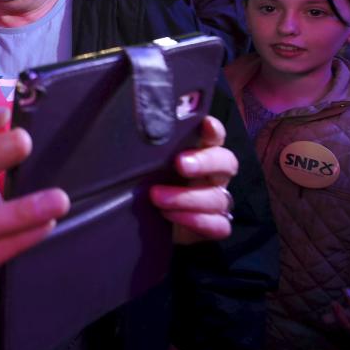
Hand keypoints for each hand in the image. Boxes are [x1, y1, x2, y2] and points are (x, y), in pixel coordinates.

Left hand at [149, 116, 236, 243]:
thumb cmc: (143, 183)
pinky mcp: (213, 226)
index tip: (206, 123)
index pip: (214, 136)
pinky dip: (196, 221)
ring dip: (187, 197)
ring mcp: (215, 201)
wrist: (146, 222)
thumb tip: (124, 129)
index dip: (213, 130)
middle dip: (204, 162)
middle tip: (180, 164)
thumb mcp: (140, 164)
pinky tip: (170, 216)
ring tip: (156, 197)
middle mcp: (213, 174)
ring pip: (218, 197)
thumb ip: (143, 149)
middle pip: (225, 162)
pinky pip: (218, 225)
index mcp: (199, 152)